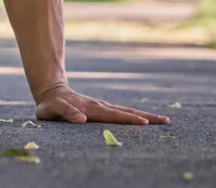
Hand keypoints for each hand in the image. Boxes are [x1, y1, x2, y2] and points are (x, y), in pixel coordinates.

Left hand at [35, 84, 169, 124]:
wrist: (52, 91)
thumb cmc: (51, 105)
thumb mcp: (53, 109)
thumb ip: (65, 113)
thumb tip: (82, 119)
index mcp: (91, 109)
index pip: (113, 116)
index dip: (128, 119)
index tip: (144, 122)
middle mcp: (101, 107)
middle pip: (126, 112)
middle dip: (146, 117)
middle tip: (165, 121)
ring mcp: (103, 107)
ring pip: (127, 111)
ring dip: (144, 115)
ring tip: (163, 120)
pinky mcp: (103, 109)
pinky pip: (122, 113)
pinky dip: (136, 116)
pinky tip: (146, 120)